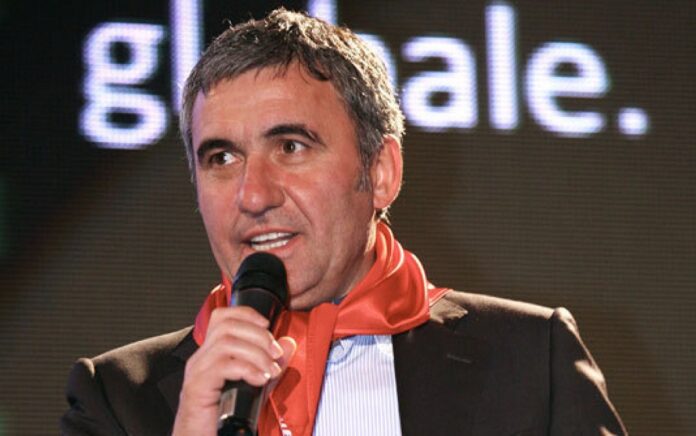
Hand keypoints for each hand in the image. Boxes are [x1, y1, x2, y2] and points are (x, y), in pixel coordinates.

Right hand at [172, 306, 295, 435]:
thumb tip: (288, 344)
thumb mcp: (254, 385)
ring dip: (256, 353)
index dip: (247, 314)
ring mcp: (197, 372)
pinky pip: (223, 366)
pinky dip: (247, 369)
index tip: (267, 325)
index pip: (222, 316)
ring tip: (270, 370)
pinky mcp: (198, 387)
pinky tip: (259, 381)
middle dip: (258, 335)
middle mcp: (201, 358)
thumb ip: (269, 363)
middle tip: (275, 354)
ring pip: (226, 342)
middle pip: (227, 325)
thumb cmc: (223, 417)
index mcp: (211, 353)